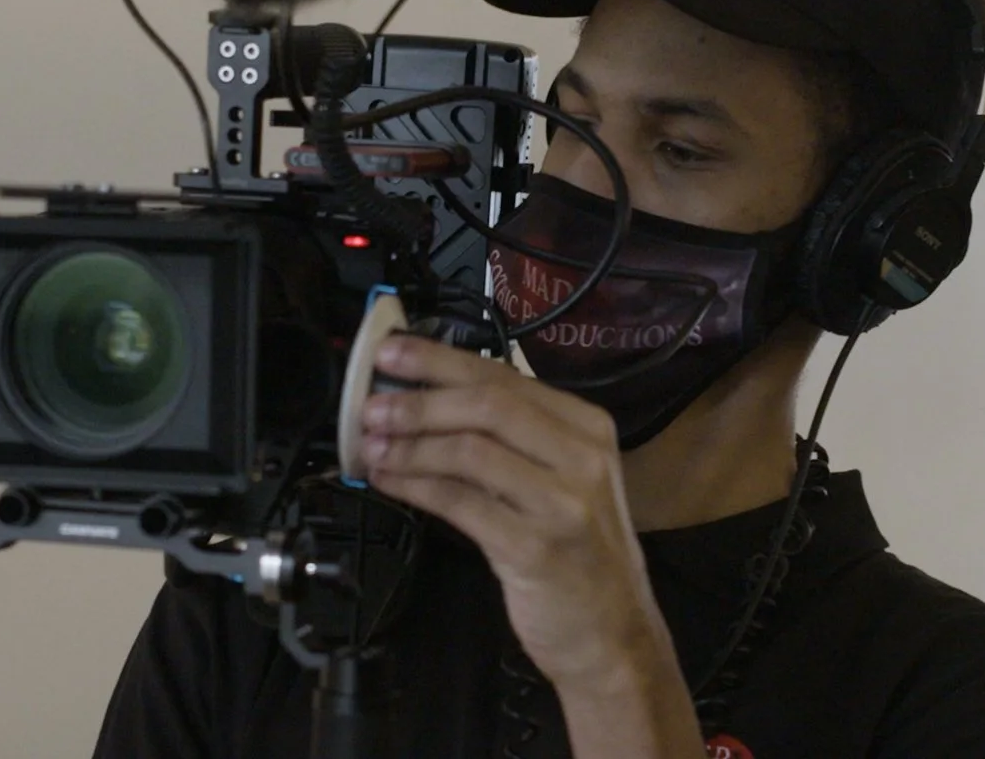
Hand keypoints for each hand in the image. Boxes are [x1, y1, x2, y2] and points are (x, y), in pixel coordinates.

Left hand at [362, 335, 672, 688]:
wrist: (613, 633)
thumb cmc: (578, 552)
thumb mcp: (561, 480)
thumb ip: (513, 439)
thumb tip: (431, 397)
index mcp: (587, 427)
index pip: (504, 376)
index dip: (440, 360)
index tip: (392, 350)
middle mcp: (582, 457)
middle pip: (487, 404)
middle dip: (420, 399)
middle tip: (372, 403)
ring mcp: (562, 503)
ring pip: (470, 451)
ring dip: (411, 444)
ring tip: (371, 443)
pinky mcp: (534, 548)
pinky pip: (461, 503)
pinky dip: (416, 486)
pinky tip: (388, 480)